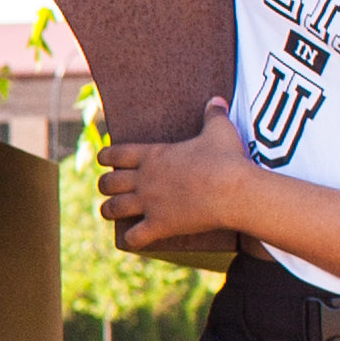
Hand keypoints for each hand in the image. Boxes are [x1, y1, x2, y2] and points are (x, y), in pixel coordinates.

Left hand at [98, 101, 250, 256]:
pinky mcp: (160, 225)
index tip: (104, 160)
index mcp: (153, 155)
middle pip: (108, 183)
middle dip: (105, 186)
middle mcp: (145, 179)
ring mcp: (150, 203)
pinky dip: (131, 240)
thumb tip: (217, 100)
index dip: (105, 157)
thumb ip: (213, 114)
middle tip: (108, 188)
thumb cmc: (227, 158)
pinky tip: (132, 240)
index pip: (115, 154)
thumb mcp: (220, 130)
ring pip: (113, 209)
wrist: (235, 190)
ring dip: (109, 210)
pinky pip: (135, 237)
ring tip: (109, 212)